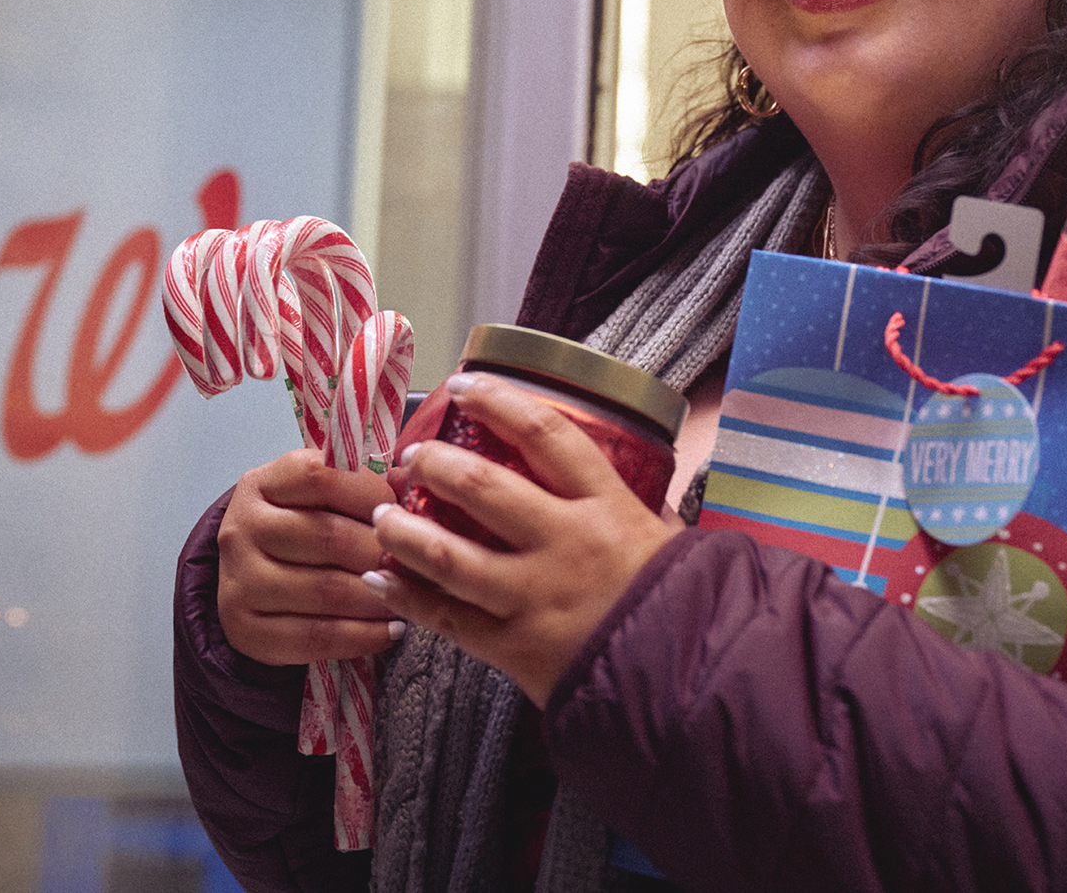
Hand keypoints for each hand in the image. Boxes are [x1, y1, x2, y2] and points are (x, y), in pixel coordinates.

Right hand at [218, 448, 406, 665]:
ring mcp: (239, 582)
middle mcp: (242, 529)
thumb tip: (409, 484)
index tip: (398, 513)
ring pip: (326, 590)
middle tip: (414, 561)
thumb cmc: (298, 526)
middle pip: (327, 536)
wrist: (249, 576)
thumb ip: (361, 484)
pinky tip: (390, 630)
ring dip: (377, 596)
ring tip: (407, 596)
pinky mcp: (245, 631)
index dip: (371, 494)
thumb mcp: (319, 494)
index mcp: (262, 484)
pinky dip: (362, 636)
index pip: (321, 477)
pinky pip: (315, 638)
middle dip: (380, 552)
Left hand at [367, 374, 673, 706]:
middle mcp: (566, 544)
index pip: (546, 435)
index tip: (464, 385)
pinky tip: (382, 580)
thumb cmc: (677, 603)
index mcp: (607, 505)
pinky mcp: (515, 648)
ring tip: (382, 516)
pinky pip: (448, 619)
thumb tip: (612, 472)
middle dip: (436, 465)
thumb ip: (634, 502)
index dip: (499, 402)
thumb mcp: (666, 535)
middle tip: (411, 459)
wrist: (684, 680)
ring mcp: (535, 597)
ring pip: (449, 556)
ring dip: (404, 532)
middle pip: (484, 488)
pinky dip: (408, 598)